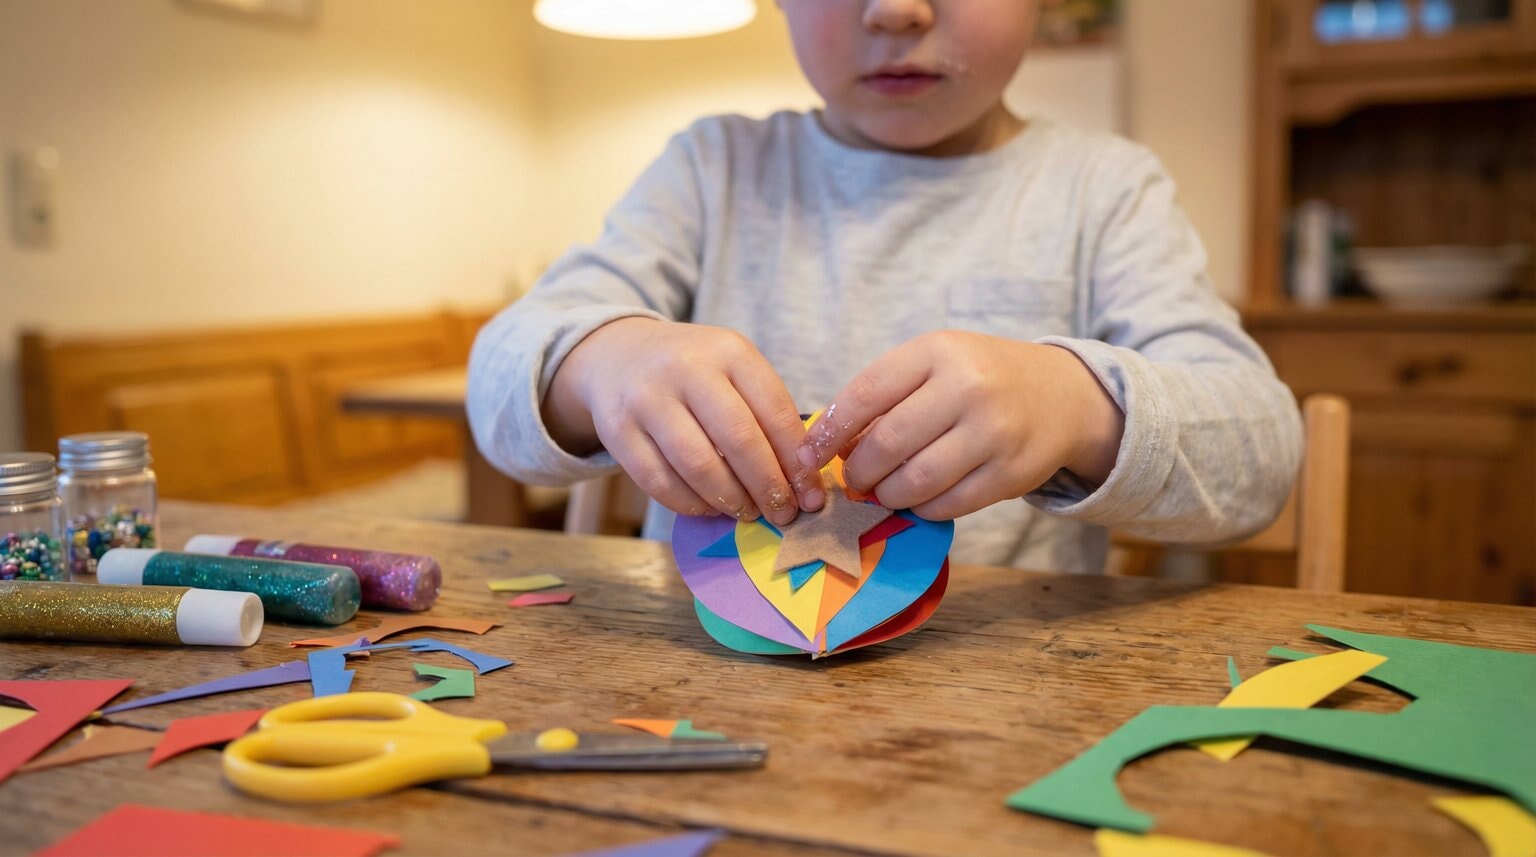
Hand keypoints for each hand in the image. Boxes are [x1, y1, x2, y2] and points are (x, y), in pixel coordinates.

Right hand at [543, 318, 824, 525]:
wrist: (618, 356)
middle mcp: (687, 369)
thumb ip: (765, 413)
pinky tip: (709, 507)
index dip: (796, 461)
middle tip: (783, 514)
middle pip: (739, 440)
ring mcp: (647, 399)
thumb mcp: (732, 370)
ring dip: (731, 500)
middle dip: (768, 486)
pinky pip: (660, 482)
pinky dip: (691, 504)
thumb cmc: (693, 372)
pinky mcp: (618, 431)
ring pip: (698, 466)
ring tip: (747, 512)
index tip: (810, 495)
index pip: (774, 411)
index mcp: (728, 351)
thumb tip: (802, 480)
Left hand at [799, 331, 1124, 519]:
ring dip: (887, 495)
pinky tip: (920, 497)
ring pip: (914, 482)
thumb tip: (825, 446)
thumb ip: (884, 395)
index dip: (829, 432)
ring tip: (885, 489)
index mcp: (938, 352)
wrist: (1061, 395)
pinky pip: (946, 505)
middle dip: (859, 471)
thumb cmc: (980, 378)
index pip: (865, 394)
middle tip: (856, 477)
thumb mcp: (934, 363)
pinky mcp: (1010, 474)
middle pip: (887, 444)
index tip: (809, 454)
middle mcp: (968, 388)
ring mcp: (993, 433)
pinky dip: (922, 508)